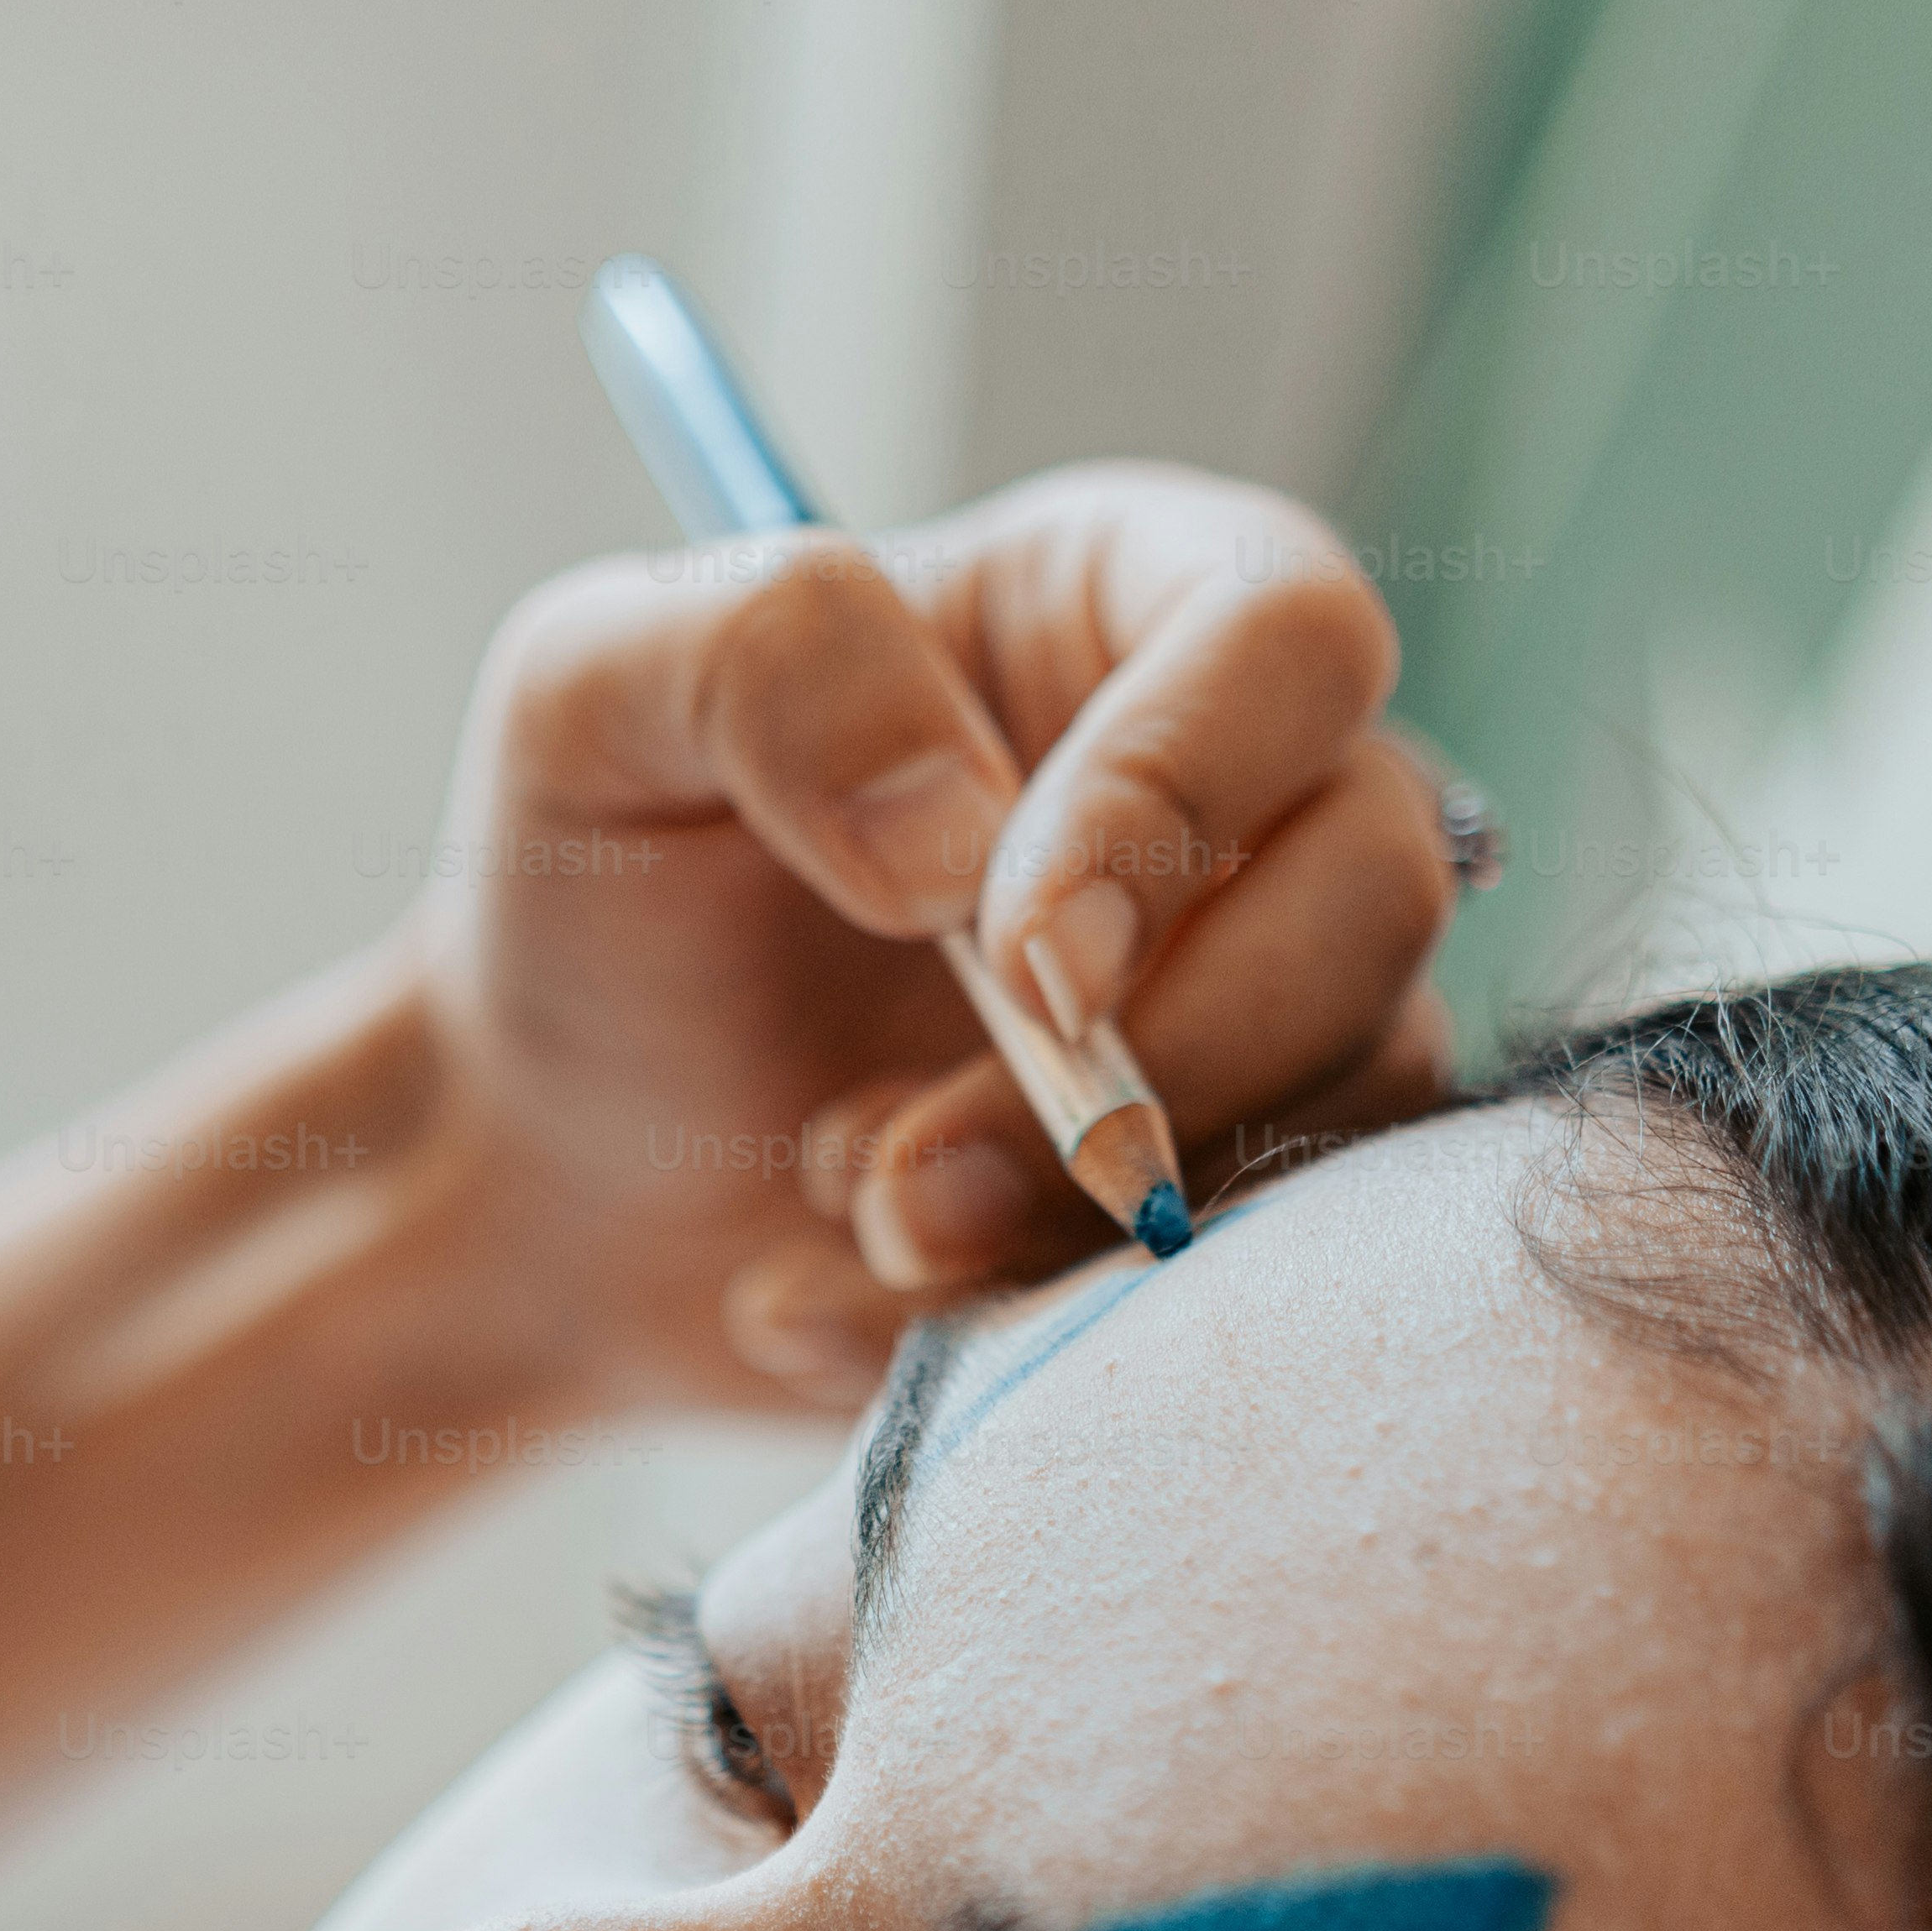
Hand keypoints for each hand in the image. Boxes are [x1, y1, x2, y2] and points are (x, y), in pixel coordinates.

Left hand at [404, 462, 1467, 1410]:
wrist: (558, 1172)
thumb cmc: (593, 893)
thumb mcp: (587, 698)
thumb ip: (768, 662)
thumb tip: (961, 837)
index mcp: (1125, 606)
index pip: (1286, 640)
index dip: (1187, 795)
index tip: (1026, 960)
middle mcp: (1246, 795)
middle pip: (1373, 892)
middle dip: (1157, 1065)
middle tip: (902, 1170)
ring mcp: (1267, 1007)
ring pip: (1338, 1107)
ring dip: (1078, 1214)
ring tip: (843, 1214)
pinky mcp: (1238, 1191)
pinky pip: (1251, 1277)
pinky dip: (1028, 1324)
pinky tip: (826, 1306)